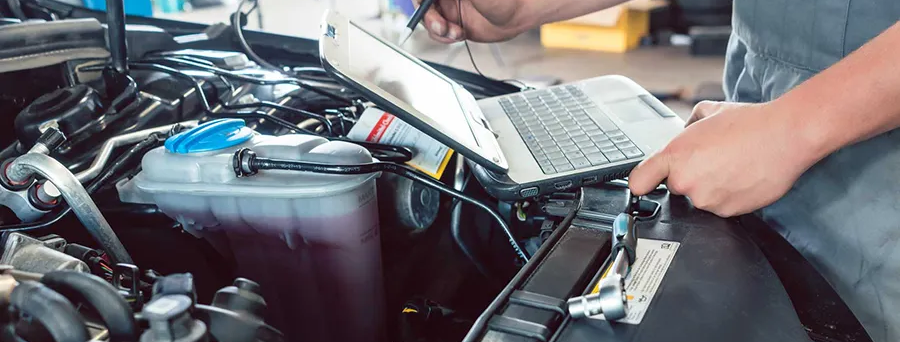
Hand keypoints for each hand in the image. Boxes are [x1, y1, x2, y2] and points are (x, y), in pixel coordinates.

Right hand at [414, 0, 522, 42]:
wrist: (519, 14)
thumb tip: (436, 0)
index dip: (420, 2)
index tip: (424, 8)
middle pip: (423, 5)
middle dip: (428, 17)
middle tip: (441, 26)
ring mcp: (449, 7)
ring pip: (428, 19)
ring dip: (437, 30)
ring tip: (456, 33)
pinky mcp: (454, 22)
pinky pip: (438, 32)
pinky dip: (443, 37)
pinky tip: (458, 35)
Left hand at [628, 101, 818, 216]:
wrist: (787, 136)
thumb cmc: (751, 123)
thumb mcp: (708, 112)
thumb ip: (687, 125)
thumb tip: (683, 133)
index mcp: (675, 155)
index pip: (638, 182)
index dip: (642, 183)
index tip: (644, 184)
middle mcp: (686, 181)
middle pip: (675, 188)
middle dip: (689, 176)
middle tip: (712, 160)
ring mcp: (707, 199)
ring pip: (699, 198)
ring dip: (710, 187)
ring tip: (732, 166)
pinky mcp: (727, 212)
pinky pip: (720, 207)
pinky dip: (728, 196)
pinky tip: (741, 177)